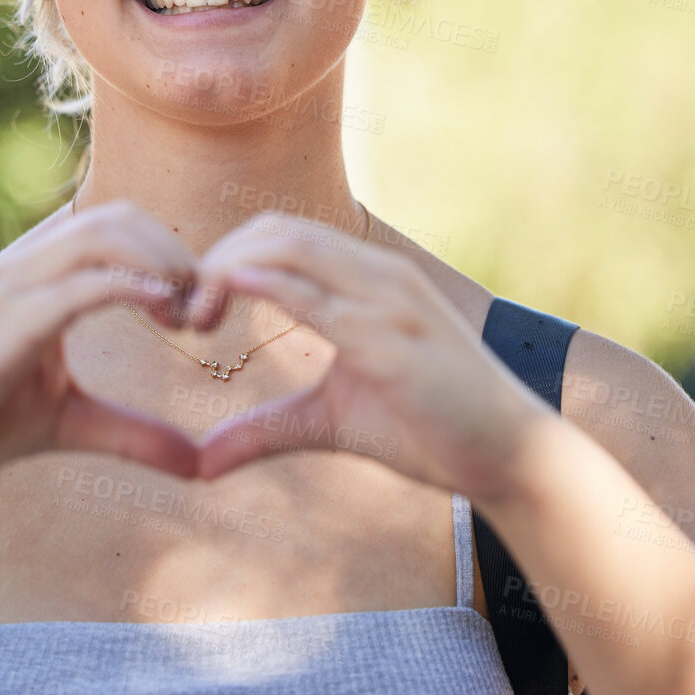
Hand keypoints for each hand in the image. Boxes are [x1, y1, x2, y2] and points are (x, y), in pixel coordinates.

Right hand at [0, 199, 203, 492]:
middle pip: (114, 217)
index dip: (166, 254)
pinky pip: (73, 286)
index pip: (114, 227)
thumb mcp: (66, 425)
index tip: (196, 310)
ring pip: (97, 236)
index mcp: (38, 279)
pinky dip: (125, 287)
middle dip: (171, 251)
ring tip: (186, 310)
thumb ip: (132, 433)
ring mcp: (8, 292)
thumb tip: (201, 464)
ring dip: (156, 262)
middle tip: (203, 308)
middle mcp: (22, 270)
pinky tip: (161, 309)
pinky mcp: (0, 328)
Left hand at [184, 211, 551, 500]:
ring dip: (230, 268)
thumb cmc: (427, 430)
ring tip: (197, 315)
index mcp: (366, 281)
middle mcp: (378, 276)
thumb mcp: (329, 423)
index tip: (191, 311)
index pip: (280, 237)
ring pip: (293, 248)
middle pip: (277, 231)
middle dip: (218, 258)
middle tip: (184, 313)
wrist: (510, 457)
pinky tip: (231, 295)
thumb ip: (264, 430)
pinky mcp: (393, 340)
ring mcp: (389, 301)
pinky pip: (322, 297)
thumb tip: (199, 463)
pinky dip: (268, 286)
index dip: (225, 259)